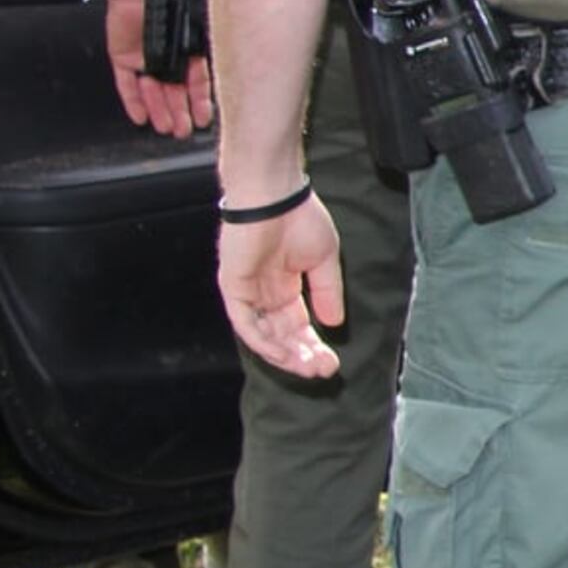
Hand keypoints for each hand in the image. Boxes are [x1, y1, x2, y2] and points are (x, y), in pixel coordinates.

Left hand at [103, 0, 209, 137]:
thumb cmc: (176, 2)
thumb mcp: (199, 33)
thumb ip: (207, 56)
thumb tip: (225, 74)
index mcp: (190, 51)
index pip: (197, 83)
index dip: (200, 103)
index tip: (204, 120)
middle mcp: (168, 57)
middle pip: (174, 92)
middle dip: (179, 113)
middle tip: (182, 130)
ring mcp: (145, 58)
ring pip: (152, 91)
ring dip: (159, 110)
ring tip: (164, 127)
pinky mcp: (123, 57)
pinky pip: (126, 84)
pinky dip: (133, 101)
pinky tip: (139, 116)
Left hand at [218, 194, 345, 379]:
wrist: (275, 197)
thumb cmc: (301, 220)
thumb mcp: (325, 260)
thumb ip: (328, 292)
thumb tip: (334, 323)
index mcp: (285, 287)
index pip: (298, 326)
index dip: (314, 345)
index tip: (333, 361)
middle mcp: (264, 294)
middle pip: (282, 336)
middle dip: (302, 355)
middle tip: (324, 370)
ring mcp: (248, 293)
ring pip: (263, 335)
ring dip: (284, 354)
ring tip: (308, 366)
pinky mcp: (233, 288)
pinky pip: (245, 323)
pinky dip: (261, 340)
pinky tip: (282, 353)